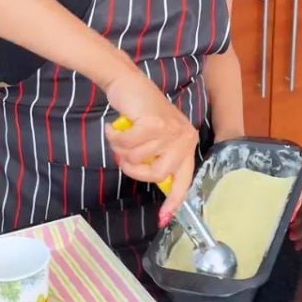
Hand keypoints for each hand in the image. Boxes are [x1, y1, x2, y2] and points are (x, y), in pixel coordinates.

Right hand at [102, 71, 198, 224]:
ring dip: (121, 149)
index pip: (183, 179)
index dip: (173, 200)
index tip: (163, 218)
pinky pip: (129, 146)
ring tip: (120, 134)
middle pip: (157, 174)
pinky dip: (115, 138)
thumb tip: (160, 186)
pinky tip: (114, 127)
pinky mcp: (155, 123)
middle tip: (123, 155)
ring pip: (139, 159)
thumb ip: (159, 159)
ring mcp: (171, 130)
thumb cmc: (140, 113)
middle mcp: (184, 137)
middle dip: (134, 169)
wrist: (128, 83)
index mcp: (187, 143)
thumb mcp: (155, 139)